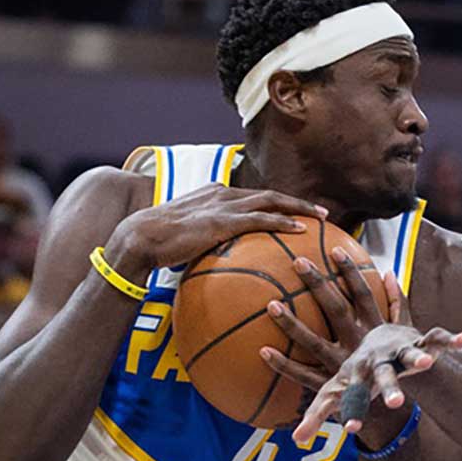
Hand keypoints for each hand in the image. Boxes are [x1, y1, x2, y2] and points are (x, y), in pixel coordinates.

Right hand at [104, 184, 325, 280]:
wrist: (140, 238)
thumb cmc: (160, 244)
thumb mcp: (188, 239)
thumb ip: (207, 245)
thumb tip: (218, 266)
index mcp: (215, 196)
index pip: (254, 197)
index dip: (279, 204)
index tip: (299, 213)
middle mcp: (222, 194)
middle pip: (269, 195)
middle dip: (297, 203)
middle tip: (322, 214)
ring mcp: (223, 205)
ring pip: (270, 201)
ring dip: (299, 209)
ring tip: (321, 219)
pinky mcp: (222, 221)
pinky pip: (260, 219)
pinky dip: (282, 222)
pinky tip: (300, 232)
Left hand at [260, 252, 400, 388]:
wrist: (401, 406)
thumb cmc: (397, 364)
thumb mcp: (404, 333)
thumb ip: (398, 303)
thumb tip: (390, 273)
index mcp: (375, 330)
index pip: (363, 294)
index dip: (350, 271)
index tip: (335, 249)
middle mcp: (358, 343)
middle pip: (336, 309)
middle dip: (319, 285)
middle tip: (298, 261)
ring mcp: (343, 365)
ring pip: (314, 341)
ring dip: (292, 324)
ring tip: (271, 305)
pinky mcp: (331, 387)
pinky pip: (304, 374)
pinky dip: (284, 365)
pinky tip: (262, 351)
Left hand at [291, 323, 461, 442]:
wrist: (374, 337)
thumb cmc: (355, 374)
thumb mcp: (335, 392)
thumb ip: (316, 415)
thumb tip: (294, 441)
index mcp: (357, 375)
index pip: (353, 395)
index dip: (353, 411)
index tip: (350, 430)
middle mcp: (378, 361)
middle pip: (384, 376)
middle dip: (390, 388)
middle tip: (396, 404)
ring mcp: (399, 351)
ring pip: (410, 354)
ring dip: (419, 357)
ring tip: (428, 363)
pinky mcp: (419, 342)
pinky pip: (435, 339)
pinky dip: (449, 340)